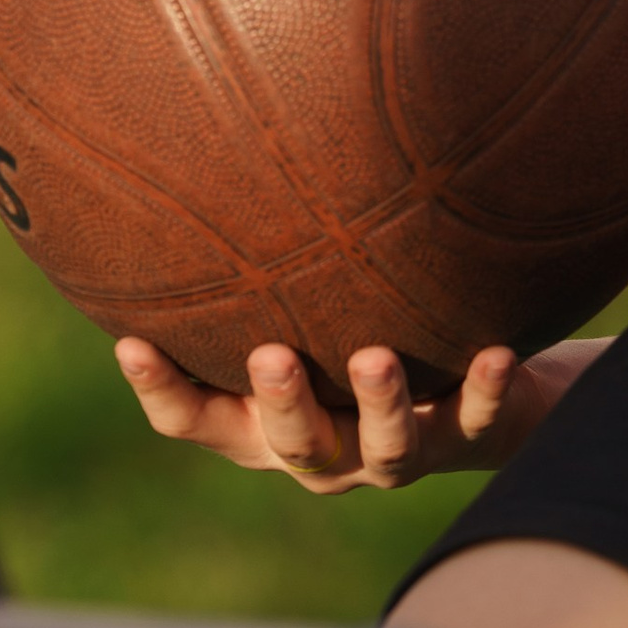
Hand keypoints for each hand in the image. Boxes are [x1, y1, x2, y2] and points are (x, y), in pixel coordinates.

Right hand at [113, 331, 608, 493]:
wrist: (477, 403)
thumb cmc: (356, 346)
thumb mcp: (300, 323)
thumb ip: (255, 288)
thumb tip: (198, 176)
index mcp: (269, 428)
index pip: (199, 422)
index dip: (163, 390)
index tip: (131, 343)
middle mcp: (330, 451)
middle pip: (297, 444)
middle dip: (283, 403)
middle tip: (271, 357)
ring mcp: (400, 451)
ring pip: (386, 447)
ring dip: (380, 404)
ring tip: (375, 356)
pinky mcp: (473, 435)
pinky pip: (480, 419)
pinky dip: (486, 390)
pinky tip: (496, 351)